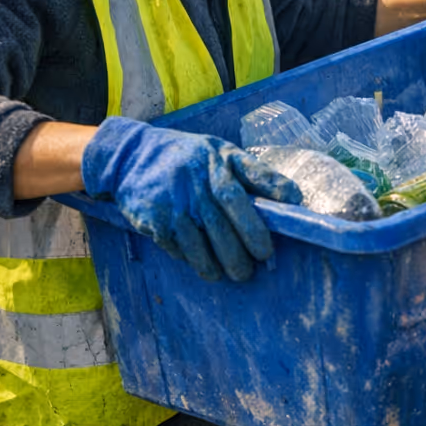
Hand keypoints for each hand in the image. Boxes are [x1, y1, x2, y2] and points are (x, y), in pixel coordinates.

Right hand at [81, 118, 302, 281]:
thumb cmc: (188, 158)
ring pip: (205, 237)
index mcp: (219, 158)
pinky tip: (206, 267)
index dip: (275, 187)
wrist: (130, 157)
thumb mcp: (219, 152)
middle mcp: (198, 177)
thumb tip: (290, 198)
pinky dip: (195, 260)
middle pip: (229, 212)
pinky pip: (180, 246)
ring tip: (237, 274)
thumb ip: (251, 173)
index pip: (252, 173)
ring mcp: (176, 199)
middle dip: (249, 240)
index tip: (295, 204)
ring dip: (223, 261)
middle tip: (262, 258)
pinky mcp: (155, 219)